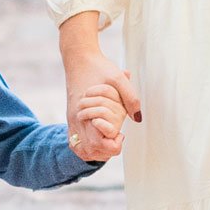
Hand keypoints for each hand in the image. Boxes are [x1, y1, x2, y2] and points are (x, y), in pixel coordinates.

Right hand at [60, 19, 140, 161]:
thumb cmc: (99, 67)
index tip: (121, 133)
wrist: (78, 58)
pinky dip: (89, 146)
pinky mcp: (72, 119)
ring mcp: (72, 120)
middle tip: (118, 136)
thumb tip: (137, 118)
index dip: (112, 144)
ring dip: (97, 151)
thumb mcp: (118, 78)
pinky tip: (101, 137)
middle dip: (106, 151)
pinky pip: (76, 142)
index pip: (97, 144)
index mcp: (85, 112)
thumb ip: (130, 98)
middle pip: (88, 152)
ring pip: (81, 150)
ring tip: (110, 139)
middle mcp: (76, 120)